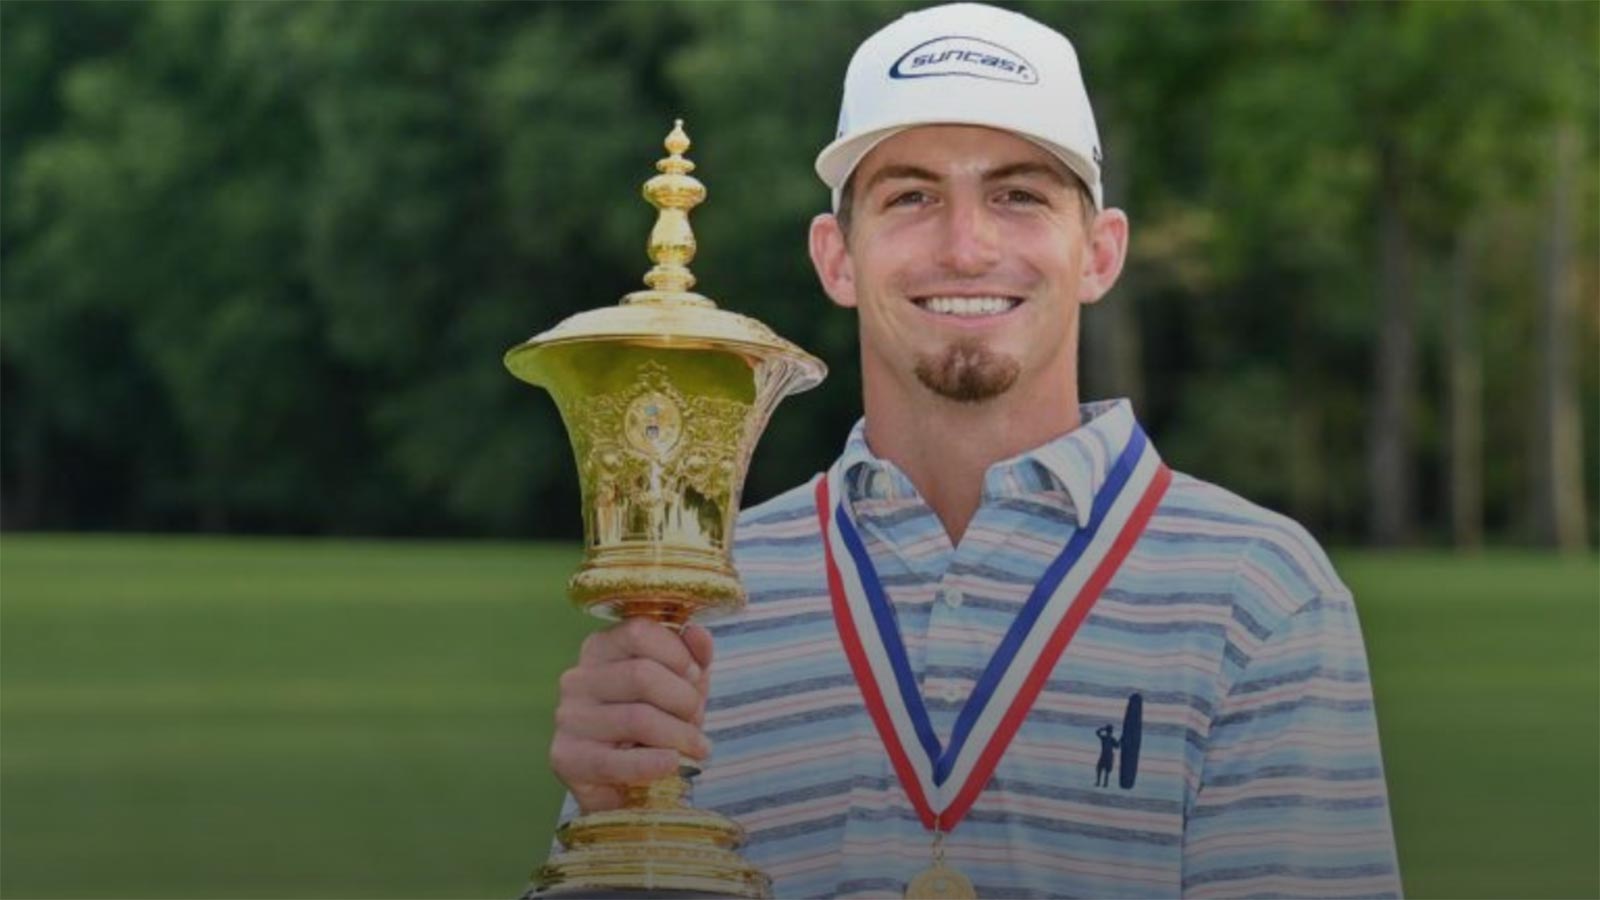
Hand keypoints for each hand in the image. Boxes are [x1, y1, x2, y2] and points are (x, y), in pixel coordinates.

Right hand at [549, 617, 713, 813]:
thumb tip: (696, 632)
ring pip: (636, 718)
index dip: (677, 654)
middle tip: (697, 719)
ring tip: (695, 747)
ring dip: (678, 735)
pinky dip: (652, 763)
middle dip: (683, 699)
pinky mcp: (566, 757)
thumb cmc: (657, 720)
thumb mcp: (680, 684)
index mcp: (600, 648)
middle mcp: (577, 678)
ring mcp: (568, 717)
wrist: (628, 782)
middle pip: (641, 675)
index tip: (695, 676)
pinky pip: (614, 761)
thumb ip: (692, 655)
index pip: (638, 631)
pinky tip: (672, 763)